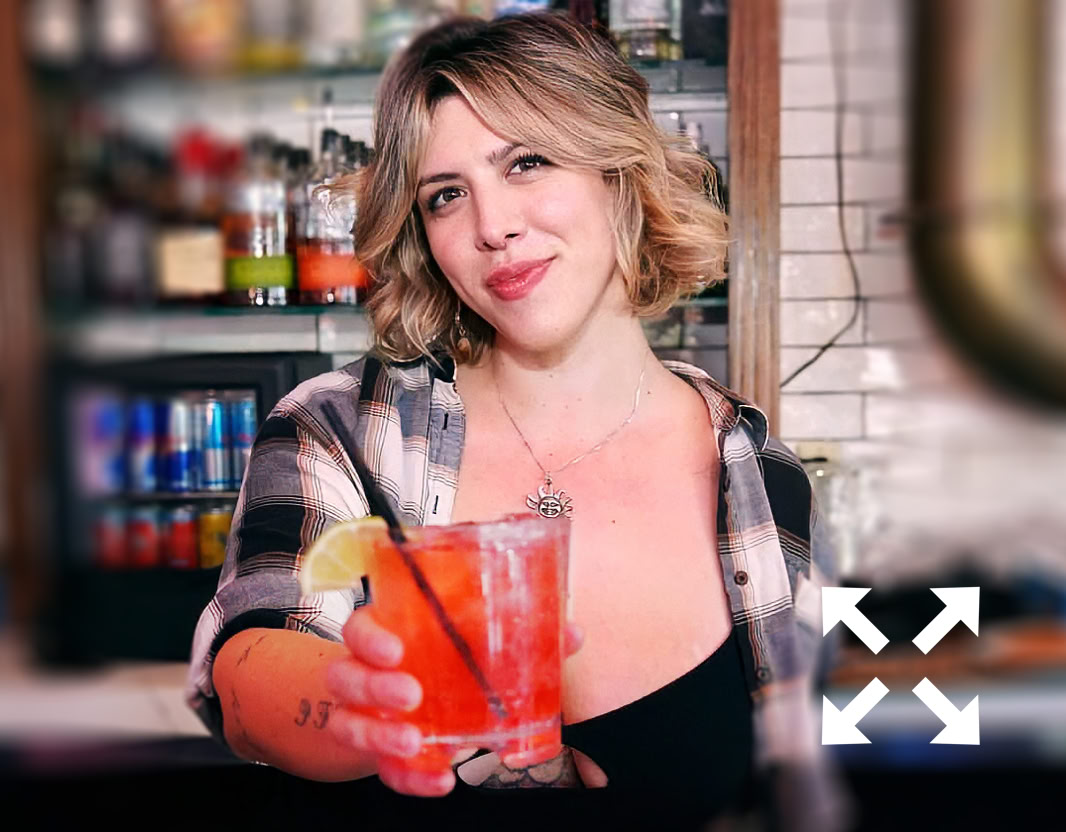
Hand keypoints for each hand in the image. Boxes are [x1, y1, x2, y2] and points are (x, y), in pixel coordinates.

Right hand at [326, 607, 583, 796]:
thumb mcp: (475, 644)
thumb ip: (521, 635)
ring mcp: (364, 715)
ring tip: (417, 742)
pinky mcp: (375, 753)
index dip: (370, 638)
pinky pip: (382, 769)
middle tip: (412, 694)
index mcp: (387, 635)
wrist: (410, 704)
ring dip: (380, 734)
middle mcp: (365, 673)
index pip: (360, 628)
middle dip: (375, 686)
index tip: (395, 649)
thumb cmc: (444, 663)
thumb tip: (571, 632)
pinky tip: (440, 779)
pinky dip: (409, 777)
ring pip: (348, 723)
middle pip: (345, 674)